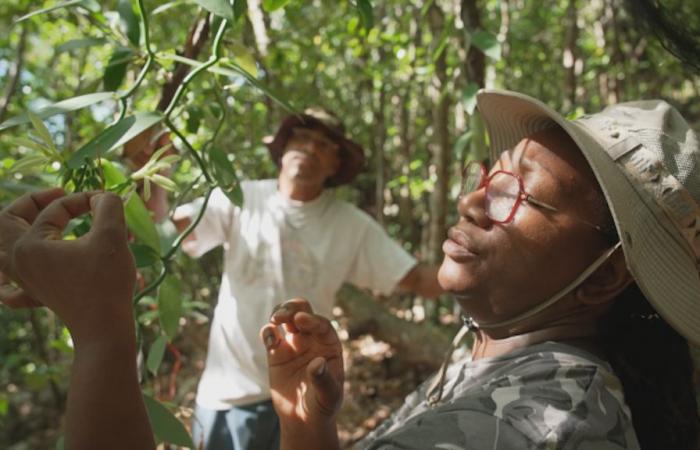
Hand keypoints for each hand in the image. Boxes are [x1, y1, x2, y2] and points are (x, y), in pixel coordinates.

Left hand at [0, 188, 136, 345]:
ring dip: (18, 231)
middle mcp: (19, 261)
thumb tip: (104, 197)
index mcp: (30, 245)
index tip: (106, 201)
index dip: (83, 199)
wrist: (104, 327)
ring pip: (5, 249)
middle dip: (33, 203)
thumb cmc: (106, 282)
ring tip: (40, 223)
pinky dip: (8, 277)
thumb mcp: (112, 236)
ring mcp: (25, 279)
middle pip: (8, 222)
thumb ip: (108, 206)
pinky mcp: (38, 293)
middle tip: (60, 197)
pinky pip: (9, 285)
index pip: (55, 209)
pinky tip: (16, 274)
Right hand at [261, 298, 343, 428]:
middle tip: (283, 315)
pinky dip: (267, 332)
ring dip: (279, 313)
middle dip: (293, 308)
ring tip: (275, 321)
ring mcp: (293, 344)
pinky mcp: (276, 353)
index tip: (301, 320)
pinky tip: (270, 340)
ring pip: (285, 318)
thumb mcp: (328, 396)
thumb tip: (318, 363)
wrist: (304, 420)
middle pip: (303, 312)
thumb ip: (323, 380)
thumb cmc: (322, 406)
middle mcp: (312, 339)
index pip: (321, 325)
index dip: (312, 320)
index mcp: (329, 345)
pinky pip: (270, 335)